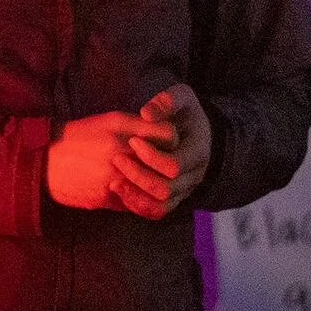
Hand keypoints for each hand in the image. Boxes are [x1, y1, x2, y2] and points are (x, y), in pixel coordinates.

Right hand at [44, 87, 214, 216]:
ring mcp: (114, 177)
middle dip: (166, 168)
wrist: (43, 161)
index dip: (172, 142)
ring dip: (154, 188)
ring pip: (154, 188)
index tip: (168, 146)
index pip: (169, 136)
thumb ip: (139, 126)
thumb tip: (167, 138)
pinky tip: (130, 193)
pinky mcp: (106, 197)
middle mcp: (121, 151)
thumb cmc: (78, 137)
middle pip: (165, 165)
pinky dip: (137, 201)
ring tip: (148, 183)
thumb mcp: (108, 121)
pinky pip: (135, 204)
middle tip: (164, 169)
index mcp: (122, 128)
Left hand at [125, 84, 213, 219]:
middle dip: (138, 175)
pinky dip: (136, 205)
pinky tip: (117, 190)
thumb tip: (147, 114)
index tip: (133, 141)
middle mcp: (193, 176)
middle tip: (117, 158)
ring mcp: (183, 190)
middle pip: (165, 189)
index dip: (151, 156)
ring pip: (159, 205)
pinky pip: (155, 211)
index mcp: (198, 153)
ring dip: (134, 195)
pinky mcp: (172, 199)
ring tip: (112, 180)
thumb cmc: (185, 113)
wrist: (196, 133)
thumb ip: (167, 102)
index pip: (174, 165)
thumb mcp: (182, 98)